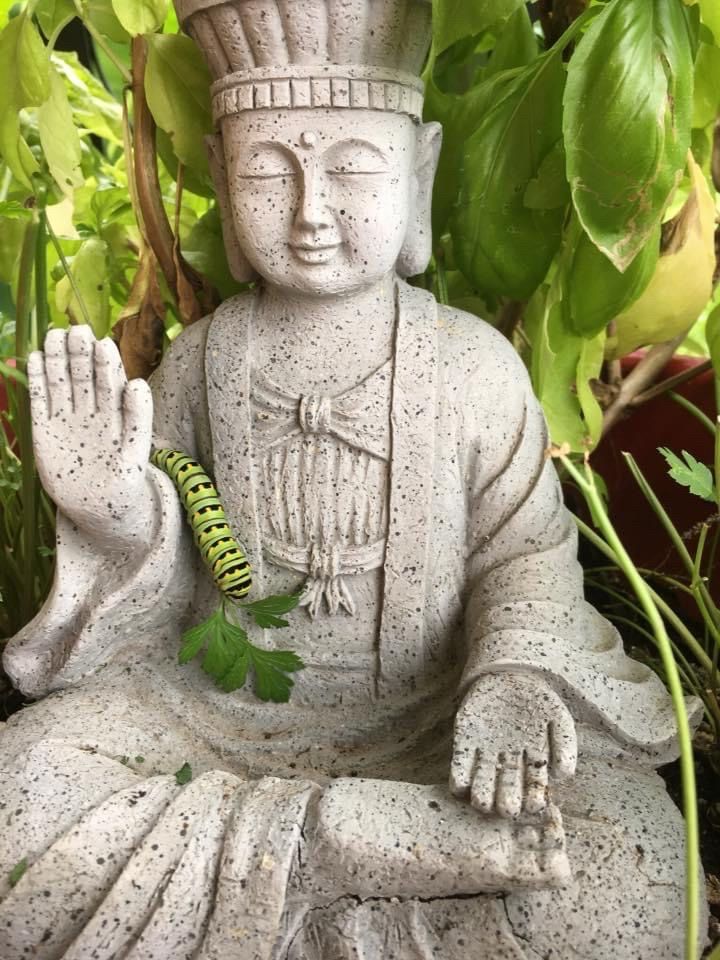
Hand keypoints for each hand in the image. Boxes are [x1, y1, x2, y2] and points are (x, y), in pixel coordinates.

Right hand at [28, 326, 153, 542]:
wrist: (98, 512)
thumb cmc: (124, 485)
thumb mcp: (135, 454)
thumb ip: (137, 419)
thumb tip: (138, 383)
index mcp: (116, 414)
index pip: (111, 382)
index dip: (106, 363)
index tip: (103, 342)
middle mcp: (91, 411)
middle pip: (85, 377)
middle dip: (81, 354)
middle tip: (77, 330)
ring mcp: (67, 418)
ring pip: (62, 383)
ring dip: (57, 360)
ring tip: (54, 335)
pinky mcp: (44, 429)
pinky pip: (40, 400)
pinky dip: (36, 380)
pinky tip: (34, 358)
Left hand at [450, 672, 575, 818]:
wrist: (509, 673)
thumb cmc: (537, 698)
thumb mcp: (557, 717)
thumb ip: (565, 744)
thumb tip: (565, 775)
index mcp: (533, 762)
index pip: (534, 786)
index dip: (534, 796)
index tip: (535, 806)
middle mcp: (508, 764)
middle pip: (507, 788)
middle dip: (507, 801)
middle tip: (508, 810)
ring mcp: (485, 755)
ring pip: (483, 782)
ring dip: (482, 794)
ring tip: (482, 802)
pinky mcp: (464, 744)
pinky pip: (460, 765)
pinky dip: (459, 777)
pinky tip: (460, 786)